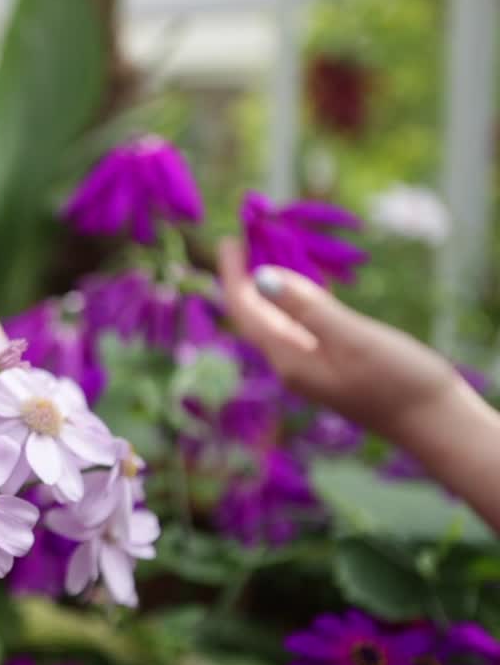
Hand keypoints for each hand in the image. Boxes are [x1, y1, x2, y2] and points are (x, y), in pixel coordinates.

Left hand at [217, 239, 458, 438]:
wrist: (436, 425)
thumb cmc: (397, 381)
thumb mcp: (350, 338)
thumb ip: (306, 307)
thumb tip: (260, 278)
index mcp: (288, 359)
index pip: (245, 311)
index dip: (233, 275)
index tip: (228, 240)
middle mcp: (292, 364)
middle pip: (256, 315)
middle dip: (246, 279)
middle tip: (247, 239)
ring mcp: (312, 366)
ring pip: (279, 319)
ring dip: (272, 288)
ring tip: (270, 253)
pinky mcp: (334, 365)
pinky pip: (303, 325)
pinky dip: (300, 300)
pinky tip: (307, 284)